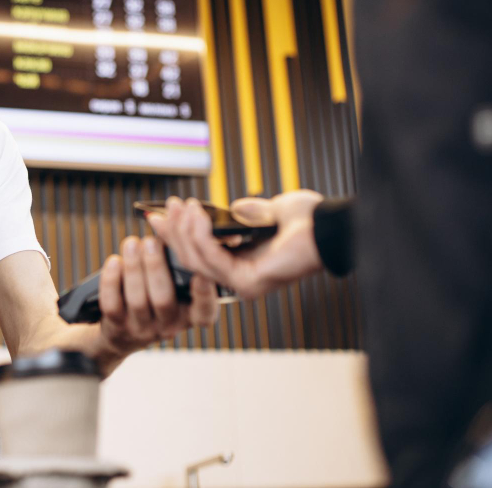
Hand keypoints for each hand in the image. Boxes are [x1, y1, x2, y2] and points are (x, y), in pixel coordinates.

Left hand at [97, 235, 219, 355]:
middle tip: (151, 240)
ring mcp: (141, 329)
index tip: (200, 272)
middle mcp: (168, 326)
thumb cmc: (154, 296)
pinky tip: (114, 261)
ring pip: (137, 300)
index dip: (204, 294)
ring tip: (132, 243)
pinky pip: (112, 304)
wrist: (123, 332)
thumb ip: (175, 262)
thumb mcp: (172, 286)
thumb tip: (171, 224)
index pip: (204, 312)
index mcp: (189, 315)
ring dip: (134, 267)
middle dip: (156, 266)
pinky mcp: (116, 327)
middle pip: (163, 299)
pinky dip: (112, 280)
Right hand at [147, 192, 324, 299]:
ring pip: (197, 260)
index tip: (160, 215)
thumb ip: (248, 212)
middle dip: (175, 232)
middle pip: (192, 259)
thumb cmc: (309, 222)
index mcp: (243, 263)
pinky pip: (212, 259)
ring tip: (183, 207)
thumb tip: (232, 209)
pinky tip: (197, 215)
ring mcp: (242, 284)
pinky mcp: (246, 283)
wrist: (330, 227)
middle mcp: (240, 278)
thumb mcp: (270, 211)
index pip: (199, 253)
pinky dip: (200, 236)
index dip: (177, 235)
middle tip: (166, 208)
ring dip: (184, 231)